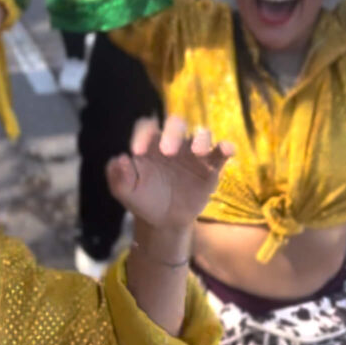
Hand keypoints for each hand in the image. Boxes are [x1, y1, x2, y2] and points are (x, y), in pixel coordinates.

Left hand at [108, 116, 233, 229]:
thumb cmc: (142, 198)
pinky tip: (227, 149)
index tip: (136, 152)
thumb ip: (118, 175)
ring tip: (197, 152)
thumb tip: (121, 158)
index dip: (142, 134)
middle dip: (172, 132)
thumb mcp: (124, 191)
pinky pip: (220, 152)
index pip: (146, 127)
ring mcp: (193, 153)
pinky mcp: (210, 167)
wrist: (163, 220)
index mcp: (150, 143)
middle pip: (176, 123)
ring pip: (201, 133)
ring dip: (201, 138)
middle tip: (167, 151)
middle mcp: (173, 142)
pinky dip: (226, 147)